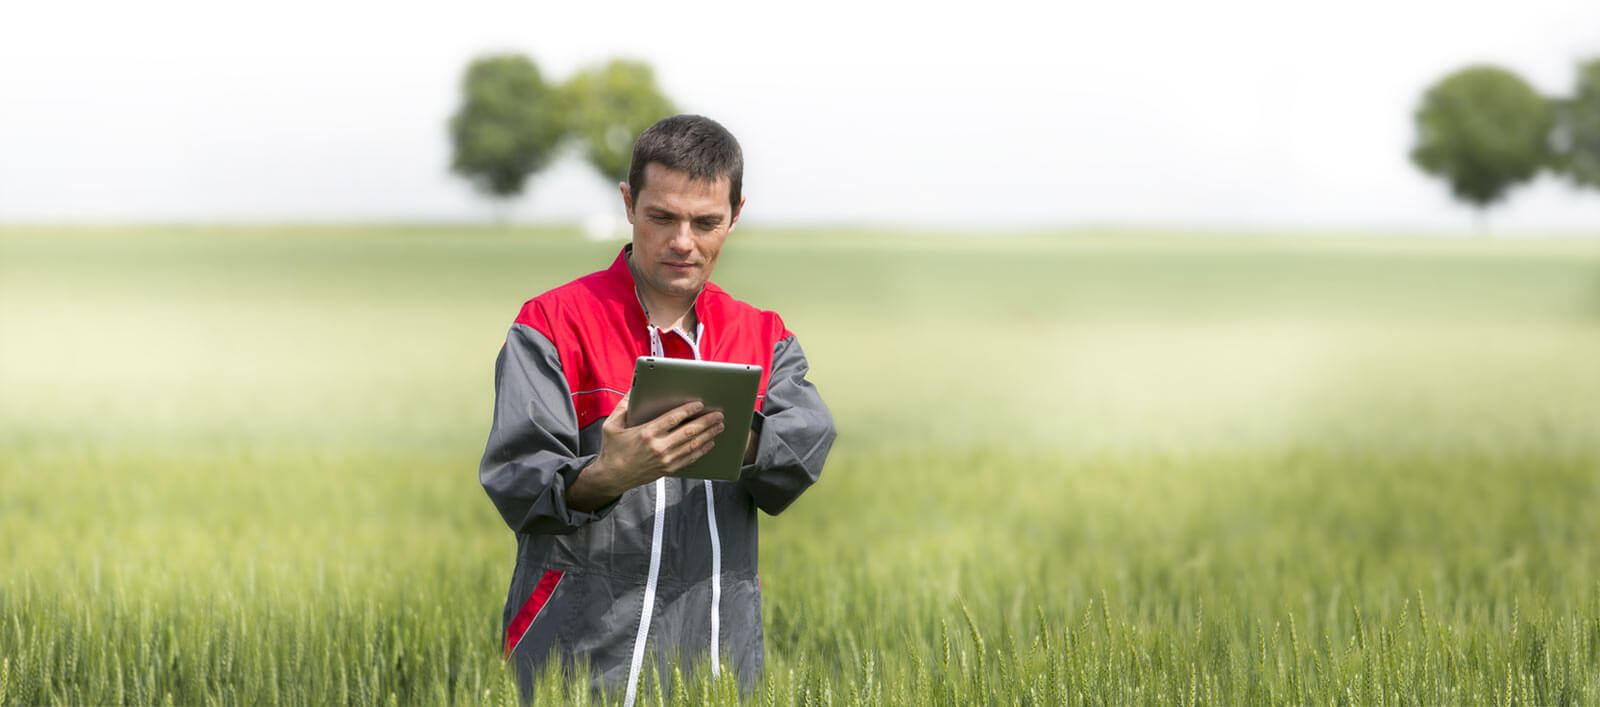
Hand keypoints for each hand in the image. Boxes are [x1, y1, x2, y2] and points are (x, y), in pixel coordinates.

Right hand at [567, 393, 724, 510]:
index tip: (699, 404)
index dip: (688, 410)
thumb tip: (634, 389)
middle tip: (719, 414)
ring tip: (719, 426)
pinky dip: (702, 450)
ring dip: (708, 434)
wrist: (611, 477)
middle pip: (688, 431)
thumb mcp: (612, 425)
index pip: (672, 418)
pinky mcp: (668, 469)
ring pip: (692, 445)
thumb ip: (623, 406)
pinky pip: (689, 458)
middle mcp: (658, 447)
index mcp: (645, 433)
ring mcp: (664, 459)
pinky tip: (710, 442)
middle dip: (706, 421)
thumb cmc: (612, 449)